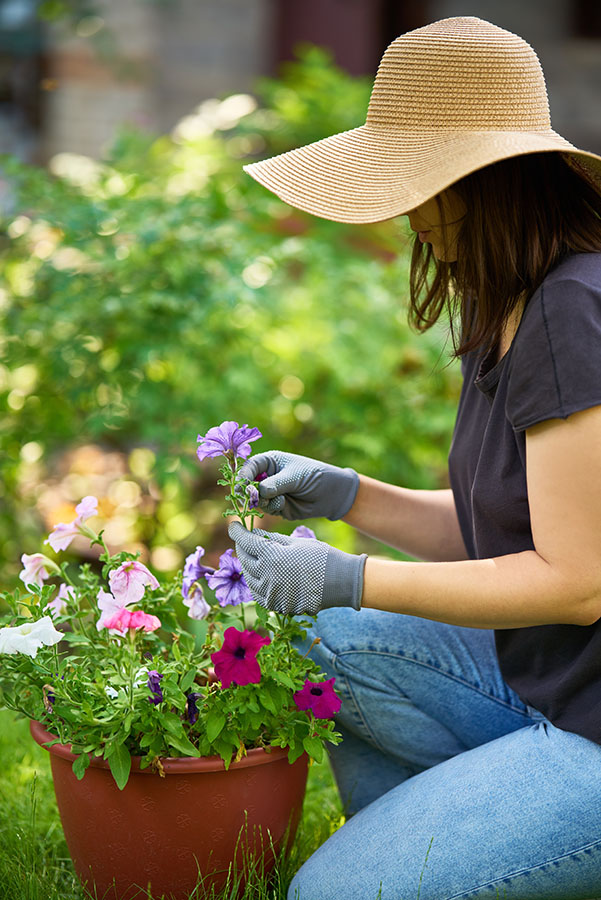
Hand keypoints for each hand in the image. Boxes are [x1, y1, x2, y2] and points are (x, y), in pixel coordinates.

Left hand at [228, 522, 365, 614]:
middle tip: (243, 540)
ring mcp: (272, 594)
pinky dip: (257, 584)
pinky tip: (261, 576)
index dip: (237, 532)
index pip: (246, 542)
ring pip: (249, 578)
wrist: (341, 582)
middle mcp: (267, 577)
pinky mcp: (278, 606)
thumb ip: (271, 539)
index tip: (234, 525)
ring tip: (253, 557)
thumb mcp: (295, 542)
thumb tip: (254, 534)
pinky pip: (259, 594)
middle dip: (242, 548)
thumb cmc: (320, 556)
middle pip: (244, 560)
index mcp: (271, 556)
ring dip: (248, 566)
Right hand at [237, 450, 358, 520]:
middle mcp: (267, 477)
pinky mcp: (276, 506)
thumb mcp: (294, 476)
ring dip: (263, 501)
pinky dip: (272, 508)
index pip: (250, 467)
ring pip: (256, 499)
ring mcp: (270, 492)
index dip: (243, 476)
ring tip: (278, 499)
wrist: (331, 494)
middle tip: (253, 497)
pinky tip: (284, 504)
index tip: (242, 486)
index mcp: (270, 462)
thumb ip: (276, 484)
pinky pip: (266, 509)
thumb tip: (258, 492)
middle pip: (248, 485)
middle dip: (249, 492)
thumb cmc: (314, 476)